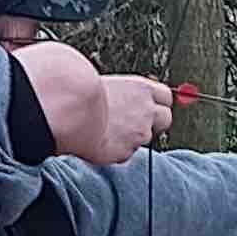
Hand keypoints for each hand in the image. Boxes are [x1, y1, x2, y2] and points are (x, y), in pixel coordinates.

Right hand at [22, 40, 174, 167]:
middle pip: (166, 119)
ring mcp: (139, 133)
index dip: (155, 102)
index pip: (166, 95)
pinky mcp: (127, 152)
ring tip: (105, 130)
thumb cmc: (81, 91)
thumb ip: (123, 92)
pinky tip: (98, 140)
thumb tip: (122, 95)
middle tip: (134, 122)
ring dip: (130, 137)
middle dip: (154, 122)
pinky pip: (124, 153)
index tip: (147, 106)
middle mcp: (146, 111)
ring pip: (143, 138)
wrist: (70, 109)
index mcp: (142, 88)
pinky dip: (114, 149)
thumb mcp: (106, 82)